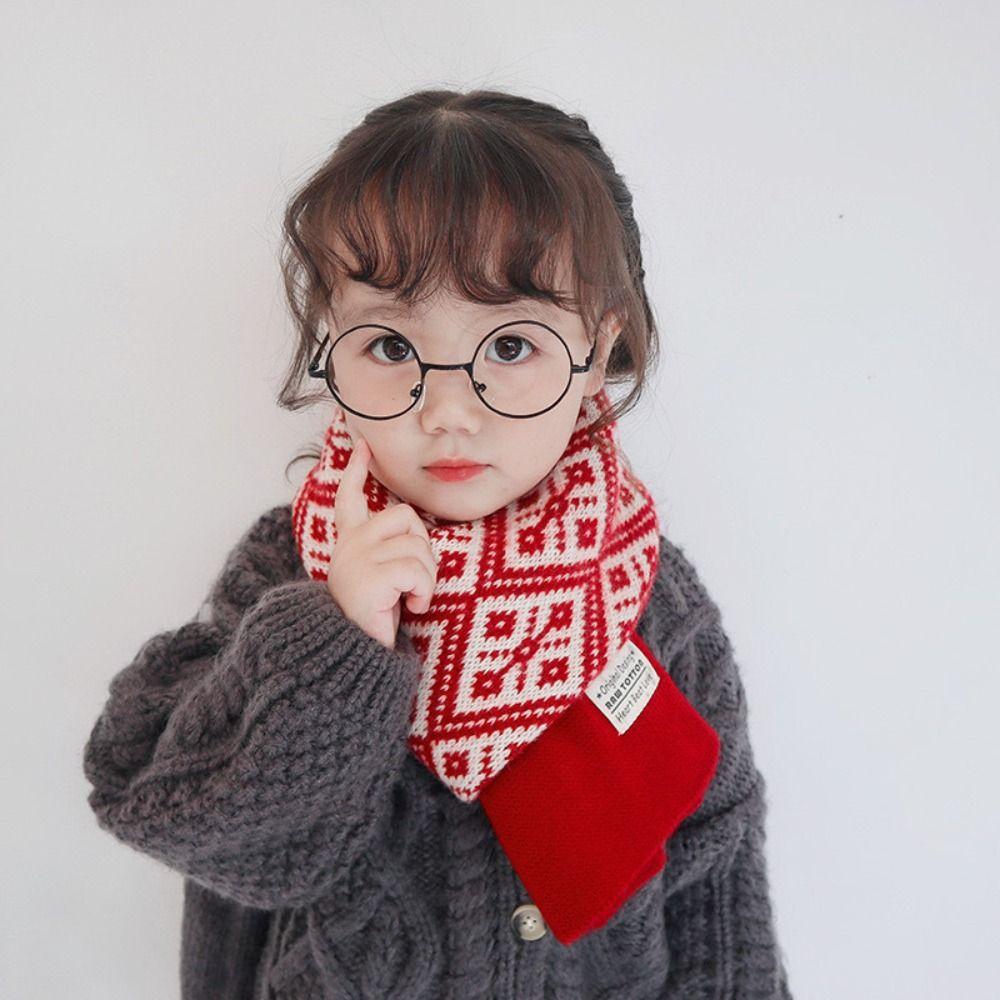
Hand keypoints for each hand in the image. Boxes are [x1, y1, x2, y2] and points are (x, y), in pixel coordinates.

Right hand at [325, 435, 437, 649]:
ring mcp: (355, 559)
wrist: (353, 659)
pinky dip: (423, 591)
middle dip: (423, 548)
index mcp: (349, 545)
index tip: (363, 447)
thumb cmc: (374, 622)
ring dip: (426, 578)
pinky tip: (410, 607)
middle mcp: (348, 547)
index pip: (349, 499)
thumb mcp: (379, 580)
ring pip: (418, 547)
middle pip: (405, 518)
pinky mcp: (368, 577)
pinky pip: (417, 570)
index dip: (356, 471)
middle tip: (414, 582)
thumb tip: (414, 532)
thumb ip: (387, 551)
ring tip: (410, 600)